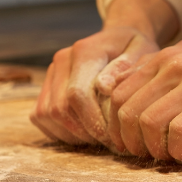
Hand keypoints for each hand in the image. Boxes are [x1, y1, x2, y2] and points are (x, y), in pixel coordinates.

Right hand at [30, 26, 159, 145]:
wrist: (118, 40)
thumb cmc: (134, 49)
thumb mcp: (141, 52)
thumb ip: (125, 68)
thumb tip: (103, 87)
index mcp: (85, 51)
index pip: (77, 94)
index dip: (92, 122)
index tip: (112, 137)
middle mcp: (62, 59)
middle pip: (59, 108)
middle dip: (83, 132)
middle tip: (107, 142)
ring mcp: (51, 72)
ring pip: (47, 114)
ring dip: (70, 133)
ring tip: (96, 138)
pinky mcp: (46, 85)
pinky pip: (40, 116)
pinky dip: (58, 130)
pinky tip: (82, 132)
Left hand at [106, 32, 181, 161]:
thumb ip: (164, 66)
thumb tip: (133, 86)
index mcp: (165, 57)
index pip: (119, 92)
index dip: (115, 123)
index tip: (125, 141)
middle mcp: (174, 65)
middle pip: (129, 110)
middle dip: (128, 140)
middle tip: (140, 155)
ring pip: (150, 121)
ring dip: (151, 148)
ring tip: (163, 158)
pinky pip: (181, 130)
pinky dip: (176, 149)